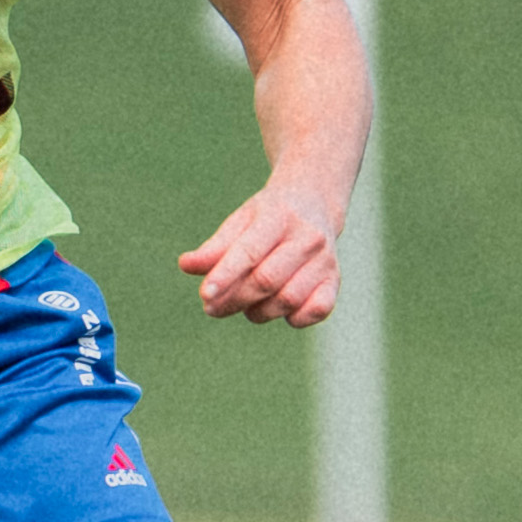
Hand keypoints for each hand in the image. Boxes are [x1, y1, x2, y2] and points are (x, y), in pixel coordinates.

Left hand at [176, 180, 342, 324]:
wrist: (313, 203)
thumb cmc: (268, 216)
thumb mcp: (240, 222)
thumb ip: (215, 247)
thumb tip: (186, 265)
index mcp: (278, 217)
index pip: (249, 251)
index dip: (225, 275)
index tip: (204, 294)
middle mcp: (307, 238)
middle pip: (266, 280)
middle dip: (234, 299)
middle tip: (211, 308)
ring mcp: (325, 260)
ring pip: (287, 299)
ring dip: (258, 311)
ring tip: (244, 305)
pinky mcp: (334, 281)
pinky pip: (317, 310)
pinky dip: (294, 318)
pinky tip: (277, 310)